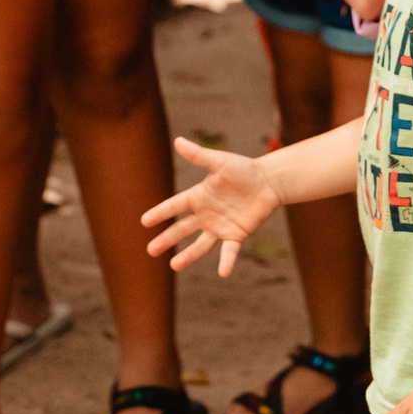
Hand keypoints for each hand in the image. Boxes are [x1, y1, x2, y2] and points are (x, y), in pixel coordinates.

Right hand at [141, 136, 284, 274]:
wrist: (268, 181)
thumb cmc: (243, 169)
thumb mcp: (220, 162)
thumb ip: (199, 156)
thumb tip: (178, 141)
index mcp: (199, 196)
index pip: (175, 206)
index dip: (161, 213)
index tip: (144, 221)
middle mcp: (206, 214)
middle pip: (182, 229)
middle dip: (167, 239)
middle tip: (151, 251)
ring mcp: (220, 227)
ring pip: (201, 244)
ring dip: (189, 255)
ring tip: (175, 265)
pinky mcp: (236, 235)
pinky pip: (229, 251)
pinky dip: (227, 261)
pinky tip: (223, 272)